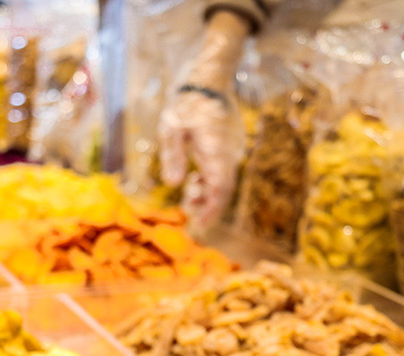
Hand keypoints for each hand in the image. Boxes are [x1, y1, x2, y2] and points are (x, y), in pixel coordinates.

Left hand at [159, 87, 239, 229]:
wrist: (209, 81)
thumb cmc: (187, 103)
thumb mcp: (171, 127)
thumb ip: (172, 155)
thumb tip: (174, 184)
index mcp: (217, 151)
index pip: (221, 189)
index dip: (212, 211)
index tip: (200, 225)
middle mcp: (229, 154)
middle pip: (222, 190)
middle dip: (206, 205)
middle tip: (186, 208)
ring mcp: (232, 152)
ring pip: (222, 182)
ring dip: (206, 193)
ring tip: (188, 193)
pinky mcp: (229, 150)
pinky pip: (222, 173)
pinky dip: (209, 182)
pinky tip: (194, 180)